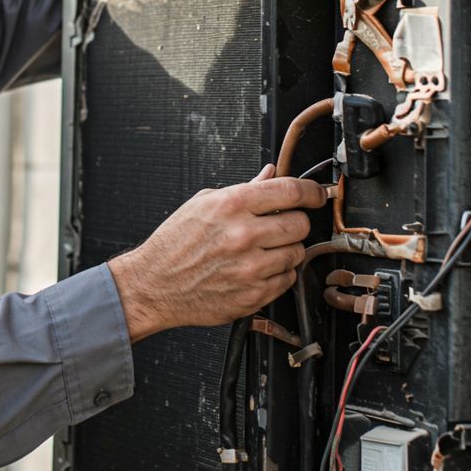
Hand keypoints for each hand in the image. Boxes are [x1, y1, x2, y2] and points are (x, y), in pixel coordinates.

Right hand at [107, 165, 326, 341]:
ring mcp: (250, 268)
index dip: (311, 191)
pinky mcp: (253, 295)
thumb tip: (270, 174)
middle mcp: (243, 235)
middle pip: (300, 224)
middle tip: (281, 224)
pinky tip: (256, 269)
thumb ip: (242, 189)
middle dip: (295, 222)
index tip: (316, 194)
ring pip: (297, 253)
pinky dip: (278, 274)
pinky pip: (287, 280)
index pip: (290, 191)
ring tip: (262, 250)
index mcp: (231, 205)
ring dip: (286, 250)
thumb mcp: (203, 204)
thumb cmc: (175, 244)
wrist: (154, 284)